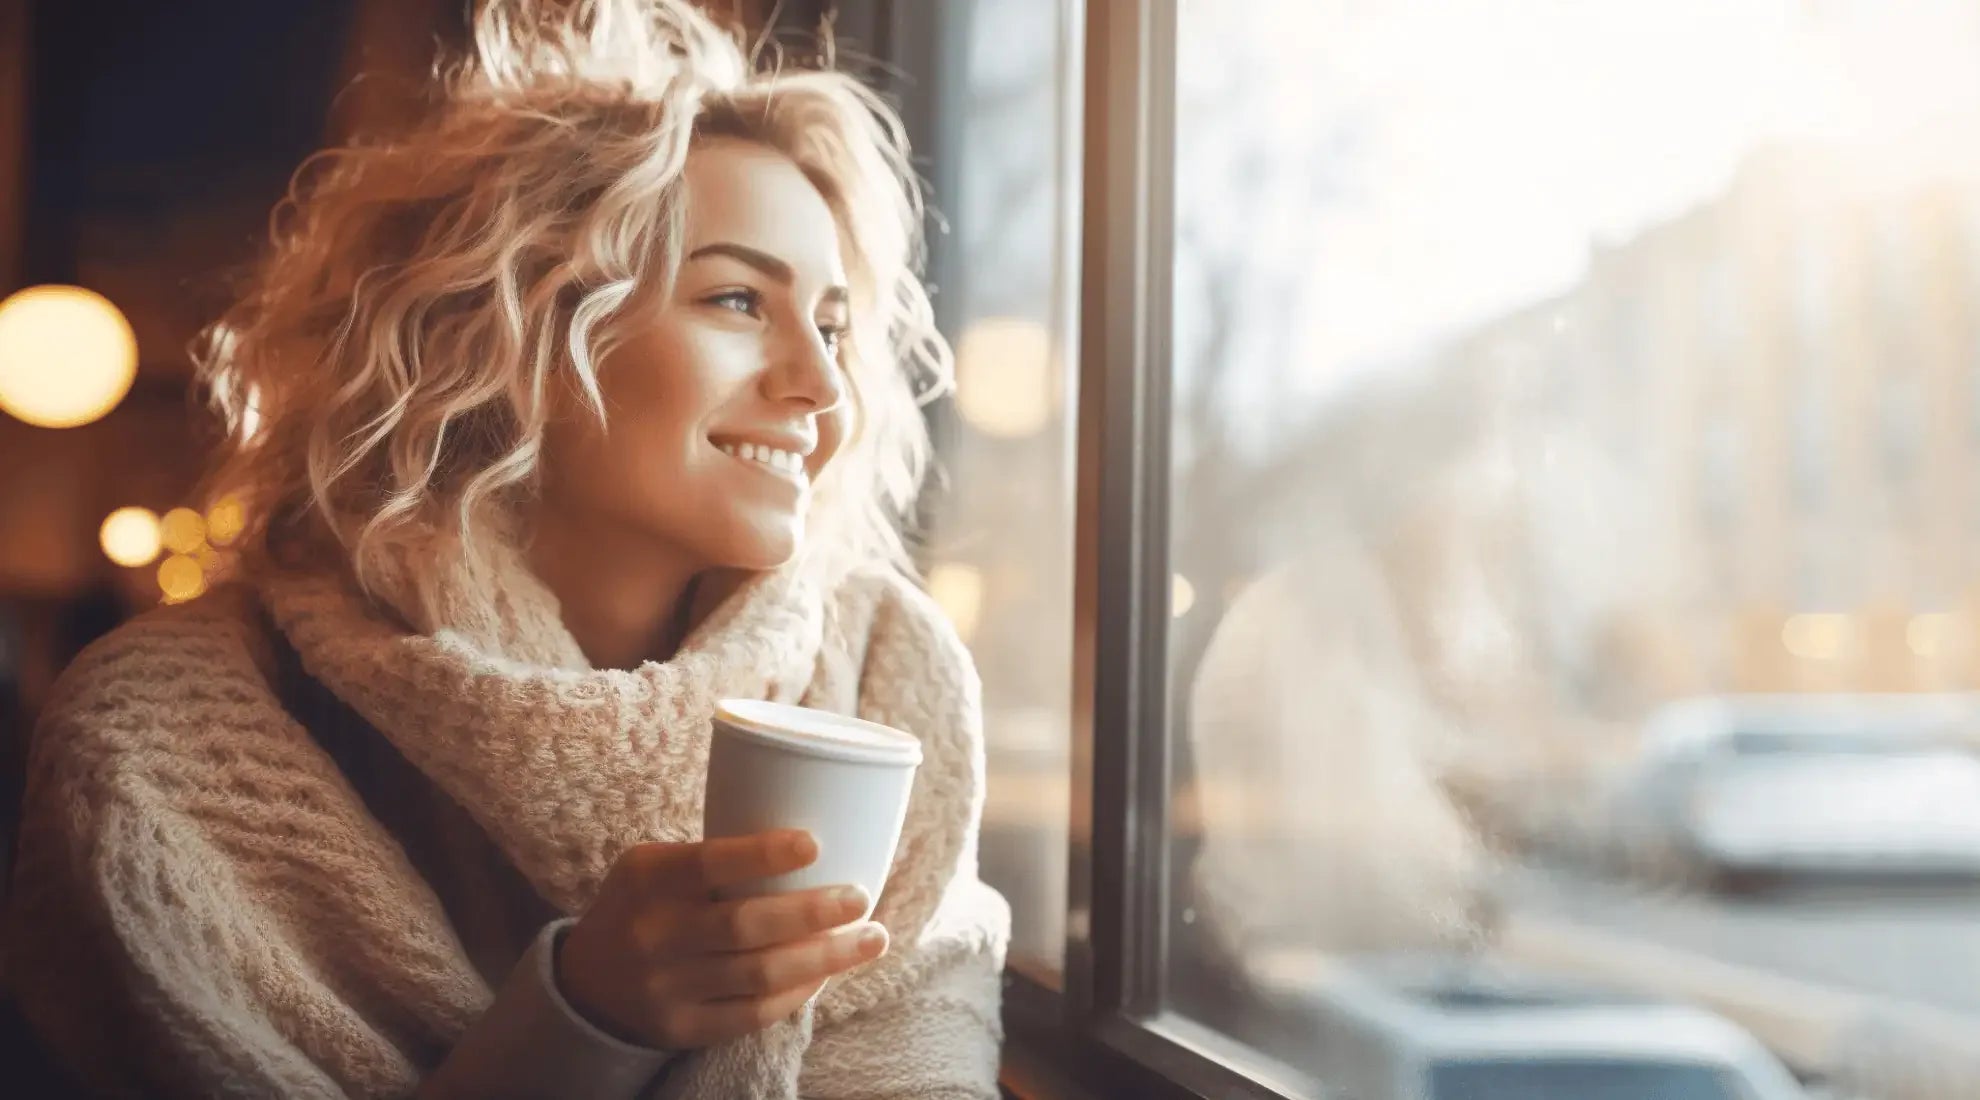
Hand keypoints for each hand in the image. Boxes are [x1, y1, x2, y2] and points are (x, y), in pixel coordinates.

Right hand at [555, 829, 888, 1049]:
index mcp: (646, 878)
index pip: (708, 863)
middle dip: (813, 912)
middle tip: (862, 897)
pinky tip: (829, 972)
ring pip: (760, 975)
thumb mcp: (654, 866)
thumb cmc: (645, 905)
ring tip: (871, 938)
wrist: (585, 982)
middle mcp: (653, 934)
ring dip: (825, 957)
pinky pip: (753, 1013)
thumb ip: (713, 858)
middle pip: (744, 925)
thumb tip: (816, 842)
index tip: (815, 844)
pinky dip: (798, 992)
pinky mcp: (682, 1029)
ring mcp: (665, 988)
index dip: (763, 855)